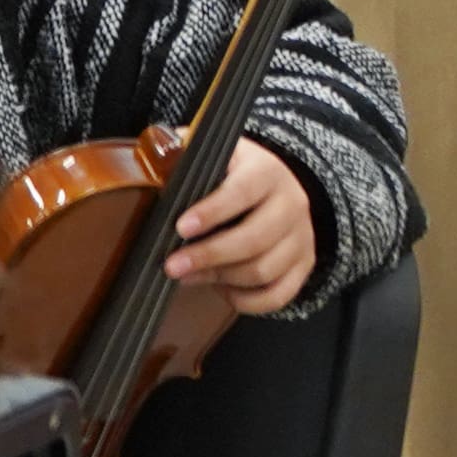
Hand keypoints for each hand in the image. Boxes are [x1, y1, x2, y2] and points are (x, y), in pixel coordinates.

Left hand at [167, 141, 322, 314]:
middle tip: (172, 265)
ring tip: (188, 276)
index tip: (181, 227)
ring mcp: (302, 237)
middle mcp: (292, 203)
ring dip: (221, 278)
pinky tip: (222, 289)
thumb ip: (185, 157)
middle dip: (210, 255)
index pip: (244, 191)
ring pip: (264, 269)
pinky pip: (278, 295)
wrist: (277, 187)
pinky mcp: (303, 264)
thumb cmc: (233, 175)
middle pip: (256, 238)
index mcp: (267, 172)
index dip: (213, 211)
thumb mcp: (214, 156)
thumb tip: (153, 162)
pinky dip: (246, 300)